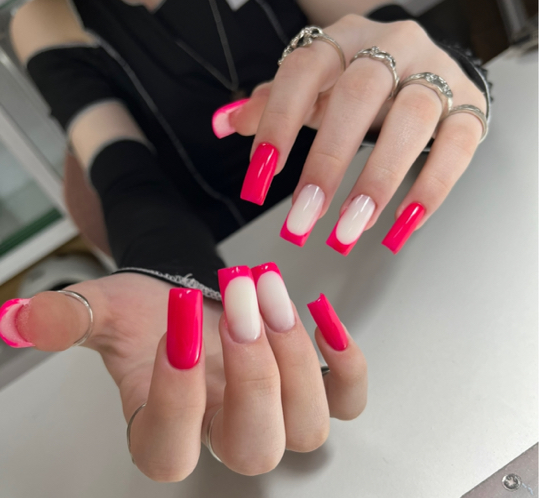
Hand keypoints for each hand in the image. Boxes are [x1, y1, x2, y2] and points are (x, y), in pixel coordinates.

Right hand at [0, 267, 366, 479]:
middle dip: (252, 369)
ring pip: (307, 428)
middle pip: (254, 449)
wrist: (187, 300)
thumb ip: (68, 318)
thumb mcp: (105, 309)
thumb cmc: (147, 314)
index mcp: (164, 430)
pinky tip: (320, 311)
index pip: (170, 450)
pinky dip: (347, 365)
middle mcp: (223, 433)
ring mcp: (274, 416)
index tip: (171, 322)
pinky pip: (347, 402)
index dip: (176, 395)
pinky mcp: (311, 388)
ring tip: (265, 287)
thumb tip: (15, 317)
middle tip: (235, 295)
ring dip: (295, 355)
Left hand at [216, 15, 486, 252]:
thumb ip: (272, 103)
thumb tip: (226, 123)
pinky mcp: (469, 107)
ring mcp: (436, 75)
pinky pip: (458, 146)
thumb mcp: (314, 87)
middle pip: (359, 96)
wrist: (426, 67)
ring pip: (411, 120)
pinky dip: (430, 188)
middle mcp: (392, 48)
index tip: (260, 175)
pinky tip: (401, 224)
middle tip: (303, 218)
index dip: (279, 121)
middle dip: (327, 163)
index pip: (305, 70)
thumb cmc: (361, 84)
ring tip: (350, 229)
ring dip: (378, 181)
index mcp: (343, 40)